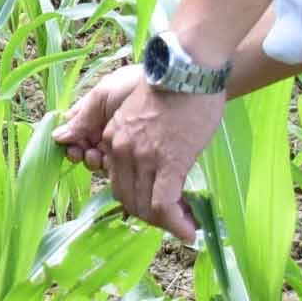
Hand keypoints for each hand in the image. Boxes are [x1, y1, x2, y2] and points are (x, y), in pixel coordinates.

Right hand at [55, 65, 146, 167]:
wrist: (168, 84)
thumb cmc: (132, 85)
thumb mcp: (102, 96)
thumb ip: (81, 117)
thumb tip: (57, 137)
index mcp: (95, 115)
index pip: (76, 136)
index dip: (72, 145)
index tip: (75, 149)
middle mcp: (106, 130)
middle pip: (87, 151)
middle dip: (84, 156)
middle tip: (89, 154)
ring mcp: (123, 142)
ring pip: (102, 161)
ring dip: (97, 163)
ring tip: (100, 157)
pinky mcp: (140, 154)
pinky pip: (122, 166)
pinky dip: (115, 168)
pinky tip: (115, 164)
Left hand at [99, 83, 224, 242]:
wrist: (187, 69)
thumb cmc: (172, 86)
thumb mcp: (139, 111)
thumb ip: (134, 136)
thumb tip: (148, 156)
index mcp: (113, 138)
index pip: (117, 182)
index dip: (137, 200)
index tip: (156, 206)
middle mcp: (121, 151)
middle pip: (128, 199)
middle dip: (150, 216)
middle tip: (173, 219)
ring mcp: (143, 158)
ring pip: (146, 206)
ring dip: (165, 223)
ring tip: (184, 225)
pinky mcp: (168, 163)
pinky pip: (164, 204)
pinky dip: (175, 223)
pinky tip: (189, 231)